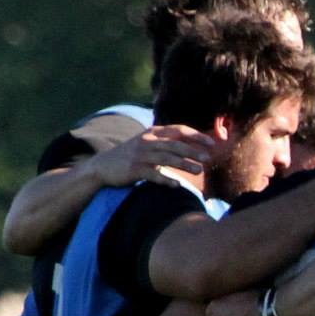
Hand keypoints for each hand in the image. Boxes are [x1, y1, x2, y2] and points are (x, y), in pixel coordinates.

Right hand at [85, 124, 210, 187]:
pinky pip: (152, 175)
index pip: (178, 130)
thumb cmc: (132, 156)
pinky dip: (166, 179)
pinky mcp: (134, 169)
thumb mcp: (148, 144)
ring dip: (184, 164)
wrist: (103, 166)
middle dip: (193, 151)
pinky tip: (177, 185)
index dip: (196, 136)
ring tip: (199, 171)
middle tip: (209, 159)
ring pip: (166, 159)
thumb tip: (193, 147)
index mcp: (153, 133)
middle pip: (175, 145)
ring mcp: (140, 155)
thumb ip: (167, 143)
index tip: (212, 143)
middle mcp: (147, 142)